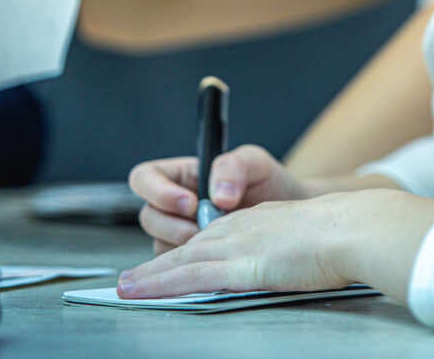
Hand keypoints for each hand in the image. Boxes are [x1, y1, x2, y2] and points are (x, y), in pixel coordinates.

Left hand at [116, 189, 433, 301]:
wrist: (352, 226)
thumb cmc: (344, 234)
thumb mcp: (312, 238)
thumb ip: (294, 249)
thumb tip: (296, 261)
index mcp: (258, 222)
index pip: (212, 239)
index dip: (187, 253)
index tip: (170, 267)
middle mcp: (240, 228)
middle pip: (189, 248)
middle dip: (158, 265)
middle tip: (131, 279)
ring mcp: (237, 244)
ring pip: (181, 260)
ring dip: (150, 275)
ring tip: (126, 288)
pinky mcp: (239, 263)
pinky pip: (189, 275)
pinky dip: (160, 283)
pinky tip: (139, 291)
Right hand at [128, 144, 308, 254]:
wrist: (289, 214)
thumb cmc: (269, 183)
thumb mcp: (255, 163)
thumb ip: (234, 167)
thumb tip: (218, 194)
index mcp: (181, 176)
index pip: (144, 178)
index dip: (158, 191)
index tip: (190, 202)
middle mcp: (175, 206)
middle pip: (148, 217)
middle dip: (174, 226)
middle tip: (203, 228)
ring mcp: (182, 233)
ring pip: (160, 245)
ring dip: (184, 248)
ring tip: (217, 244)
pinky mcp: (194, 260)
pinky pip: (179, 268)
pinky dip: (195, 266)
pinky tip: (219, 260)